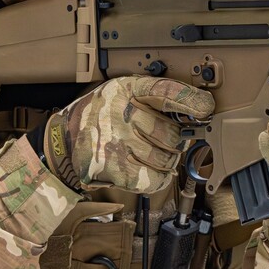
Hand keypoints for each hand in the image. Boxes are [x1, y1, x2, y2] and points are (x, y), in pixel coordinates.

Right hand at [39, 76, 213, 193]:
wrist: (62, 140)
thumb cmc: (100, 116)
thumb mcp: (121, 93)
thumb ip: (153, 99)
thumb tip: (194, 114)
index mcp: (126, 89)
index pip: (165, 91)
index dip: (189, 100)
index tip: (205, 109)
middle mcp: (121, 113)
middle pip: (171, 133)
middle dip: (175, 141)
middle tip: (167, 141)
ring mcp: (116, 142)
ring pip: (165, 158)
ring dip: (166, 161)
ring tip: (152, 155)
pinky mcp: (113, 168)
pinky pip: (153, 179)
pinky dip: (157, 178)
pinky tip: (149, 171)